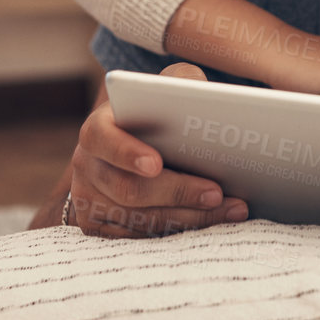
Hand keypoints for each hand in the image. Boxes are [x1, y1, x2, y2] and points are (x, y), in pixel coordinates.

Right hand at [68, 63, 249, 237]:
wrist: (137, 144)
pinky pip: (143, 238)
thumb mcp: (167, 87)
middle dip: (177, 193)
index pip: (103, 140)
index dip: (127, 153)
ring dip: (189, 217)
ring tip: (232, 208)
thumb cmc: (158, 112)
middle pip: (129, 190)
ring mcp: (90, 201)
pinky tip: (213, 222)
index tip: (156, 164)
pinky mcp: (101, 228)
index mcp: (96, 130)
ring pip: (141, 220)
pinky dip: (180, 232)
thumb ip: (179, 81)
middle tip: (216, 193)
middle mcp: (87, 167)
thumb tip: (198, 90)